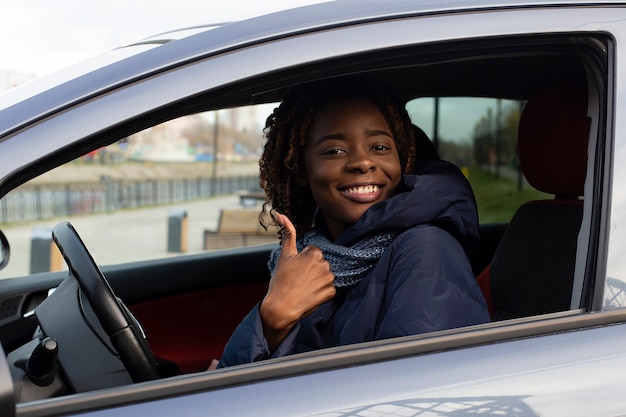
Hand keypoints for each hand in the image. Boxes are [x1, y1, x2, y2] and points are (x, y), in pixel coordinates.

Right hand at [260, 213, 335, 349]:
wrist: (281, 308)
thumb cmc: (280, 281)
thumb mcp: (284, 255)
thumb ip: (287, 233)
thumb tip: (281, 214)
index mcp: (315, 253)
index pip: (312, 253)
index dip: (302, 261)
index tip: (295, 270)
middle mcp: (325, 264)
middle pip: (320, 263)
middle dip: (311, 270)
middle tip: (297, 279)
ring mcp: (329, 279)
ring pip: (325, 275)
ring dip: (317, 280)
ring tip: (303, 287)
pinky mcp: (332, 292)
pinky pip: (329, 288)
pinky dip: (321, 291)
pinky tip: (310, 294)